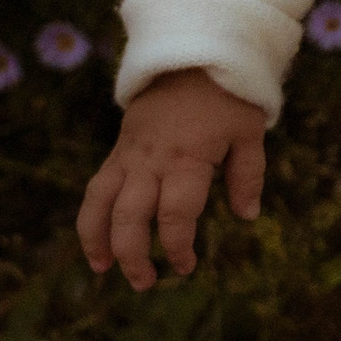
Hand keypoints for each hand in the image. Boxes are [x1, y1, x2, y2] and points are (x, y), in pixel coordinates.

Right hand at [78, 67, 267, 290]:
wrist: (190, 56)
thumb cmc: (228, 97)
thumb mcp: (249, 132)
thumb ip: (248, 175)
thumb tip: (247, 216)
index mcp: (189, 158)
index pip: (176, 212)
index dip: (178, 245)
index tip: (186, 267)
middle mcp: (152, 160)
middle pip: (130, 216)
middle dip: (133, 254)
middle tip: (145, 283)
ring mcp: (129, 156)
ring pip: (101, 203)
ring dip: (98, 240)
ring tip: (104, 270)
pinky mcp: (117, 152)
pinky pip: (96, 189)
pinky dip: (90, 218)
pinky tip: (95, 243)